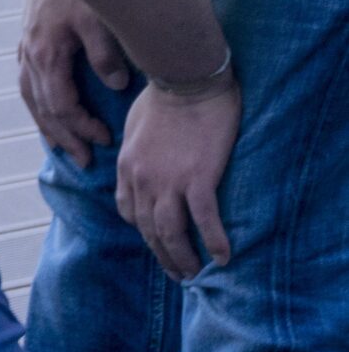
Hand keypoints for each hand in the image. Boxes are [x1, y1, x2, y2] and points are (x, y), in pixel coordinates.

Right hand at [18, 0, 131, 163]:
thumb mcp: (96, 17)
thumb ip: (105, 53)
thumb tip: (116, 86)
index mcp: (48, 56)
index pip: (62, 106)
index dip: (83, 127)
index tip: (105, 139)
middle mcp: (32, 59)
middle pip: (45, 110)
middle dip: (66, 138)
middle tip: (85, 160)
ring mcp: (26, 52)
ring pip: (32, 100)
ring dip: (48, 127)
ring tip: (63, 147)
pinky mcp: (27, 44)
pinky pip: (28, 84)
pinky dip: (37, 105)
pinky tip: (47, 113)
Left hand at [116, 77, 240, 280]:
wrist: (186, 77)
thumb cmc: (163, 95)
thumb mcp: (134, 126)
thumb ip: (134, 151)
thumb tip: (140, 166)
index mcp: (126, 167)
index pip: (129, 211)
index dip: (144, 231)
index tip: (158, 242)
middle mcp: (143, 179)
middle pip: (150, 230)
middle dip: (163, 255)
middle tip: (178, 273)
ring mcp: (170, 181)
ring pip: (172, 233)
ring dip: (183, 259)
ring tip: (196, 274)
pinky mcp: (199, 178)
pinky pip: (205, 221)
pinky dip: (214, 242)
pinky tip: (224, 257)